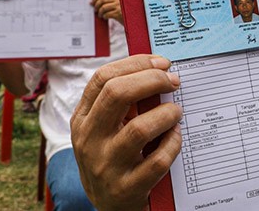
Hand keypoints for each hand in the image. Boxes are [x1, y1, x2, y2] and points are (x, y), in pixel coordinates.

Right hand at [70, 54, 182, 210]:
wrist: (110, 208)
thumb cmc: (113, 158)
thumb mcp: (105, 130)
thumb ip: (121, 103)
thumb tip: (158, 69)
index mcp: (82, 120)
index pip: (102, 78)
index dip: (135, 64)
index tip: (161, 63)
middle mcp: (89, 141)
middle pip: (117, 94)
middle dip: (152, 80)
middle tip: (173, 81)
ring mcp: (106, 166)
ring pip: (139, 129)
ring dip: (166, 114)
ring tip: (176, 112)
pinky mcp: (126, 189)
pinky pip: (157, 160)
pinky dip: (173, 144)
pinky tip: (176, 138)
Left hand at [91, 0, 122, 23]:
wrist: (131, 19)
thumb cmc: (124, 12)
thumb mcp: (118, 4)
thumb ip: (110, 1)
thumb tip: (96, 3)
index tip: (92, 2)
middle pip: (102, 0)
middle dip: (96, 5)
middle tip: (94, 10)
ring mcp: (118, 6)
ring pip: (103, 7)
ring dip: (100, 12)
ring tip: (100, 15)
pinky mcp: (119, 13)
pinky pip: (107, 14)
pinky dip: (104, 16)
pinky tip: (105, 17)